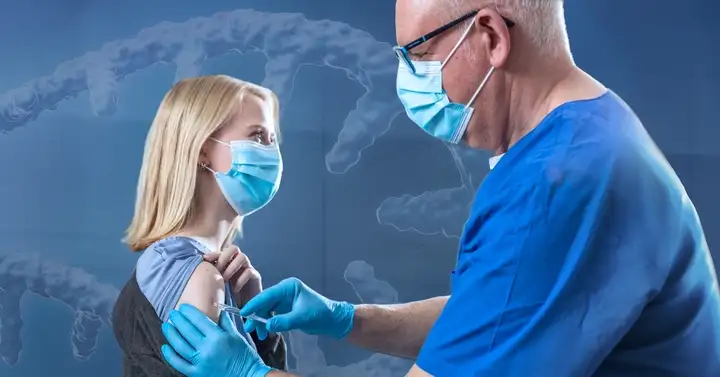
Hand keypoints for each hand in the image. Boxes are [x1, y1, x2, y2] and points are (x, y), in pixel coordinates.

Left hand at [161, 304, 272, 376]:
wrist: (248, 376)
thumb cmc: (245, 356)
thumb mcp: (237, 336)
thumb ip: (225, 321)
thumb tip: (218, 308)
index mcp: (218, 337)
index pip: (198, 320)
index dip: (188, 312)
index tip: (183, 307)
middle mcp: (207, 349)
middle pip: (187, 331)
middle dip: (177, 320)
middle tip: (173, 313)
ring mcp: (200, 362)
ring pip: (180, 346)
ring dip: (171, 334)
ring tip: (166, 326)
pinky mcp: (197, 374)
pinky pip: (179, 364)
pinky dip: (170, 355)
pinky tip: (166, 347)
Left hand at [204, 245, 261, 306]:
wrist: (245, 310)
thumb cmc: (229, 299)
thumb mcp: (218, 287)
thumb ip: (212, 279)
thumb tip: (197, 273)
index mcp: (228, 264)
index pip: (222, 252)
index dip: (214, 253)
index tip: (205, 258)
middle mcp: (238, 264)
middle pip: (234, 248)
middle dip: (224, 257)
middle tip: (219, 269)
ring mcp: (247, 269)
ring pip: (242, 257)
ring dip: (232, 267)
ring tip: (225, 279)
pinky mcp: (256, 277)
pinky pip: (249, 271)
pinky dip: (240, 279)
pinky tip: (234, 289)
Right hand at [240, 277, 354, 338]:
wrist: (333, 320)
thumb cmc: (320, 313)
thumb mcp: (302, 318)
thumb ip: (284, 321)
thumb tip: (267, 325)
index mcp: (288, 287)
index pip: (267, 295)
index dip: (254, 304)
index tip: (244, 313)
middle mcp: (284, 291)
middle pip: (265, 303)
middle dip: (256, 316)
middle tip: (250, 329)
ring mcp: (284, 300)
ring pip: (266, 310)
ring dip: (261, 321)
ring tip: (260, 335)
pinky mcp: (285, 309)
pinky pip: (272, 315)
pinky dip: (268, 323)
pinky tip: (266, 332)